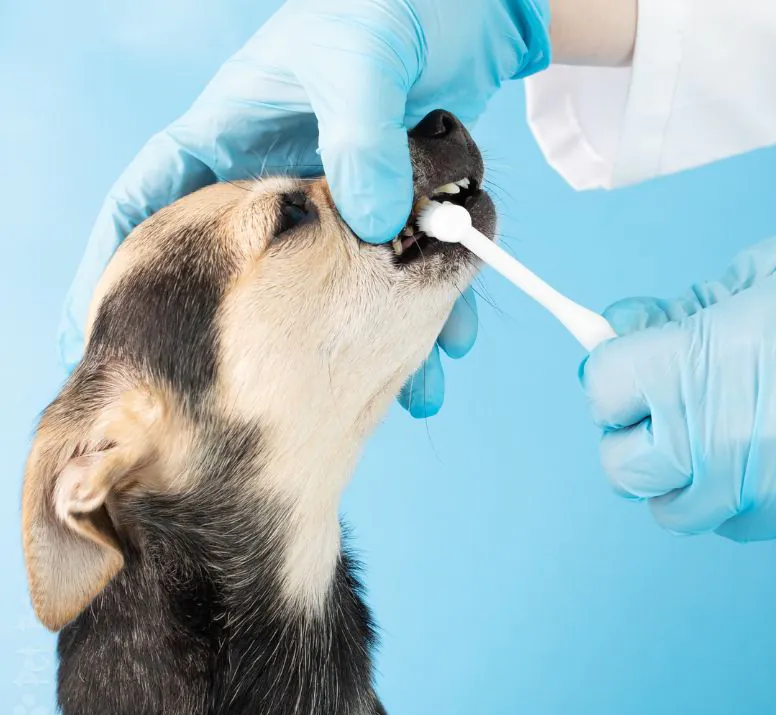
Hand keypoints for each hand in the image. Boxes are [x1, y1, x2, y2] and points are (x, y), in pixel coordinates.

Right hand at [60, 0, 550, 417]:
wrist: (473, 4)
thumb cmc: (393, 1)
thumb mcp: (362, 58)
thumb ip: (359, 138)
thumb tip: (370, 225)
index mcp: (236, 132)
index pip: (156, 200)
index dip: (116, 262)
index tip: (91, 331)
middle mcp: (283, 178)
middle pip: (258, 273)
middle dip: (268, 340)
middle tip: (266, 402)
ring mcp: (342, 200)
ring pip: (342, 289)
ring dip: (373, 344)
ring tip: (401, 399)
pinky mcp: (399, 208)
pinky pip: (409, 272)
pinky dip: (434, 311)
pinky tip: (450, 350)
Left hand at [580, 230, 775, 540]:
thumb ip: (689, 304)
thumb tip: (629, 324)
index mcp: (701, 366)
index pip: (600, 389)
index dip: (609, 367)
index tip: (628, 354)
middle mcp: (716, 442)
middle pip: (618, 463)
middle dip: (628, 427)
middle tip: (661, 394)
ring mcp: (756, 494)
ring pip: (667, 505)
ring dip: (672, 468)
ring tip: (712, 423)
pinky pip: (727, 520)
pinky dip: (723, 491)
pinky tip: (758, 449)